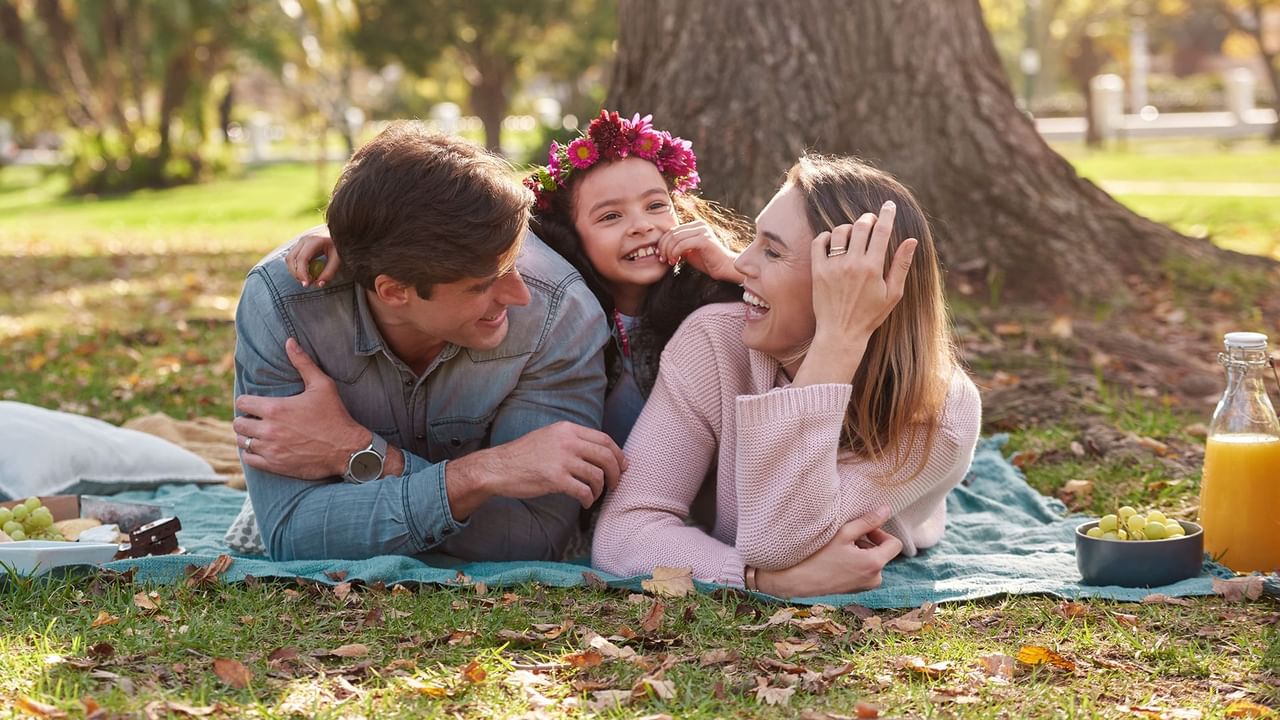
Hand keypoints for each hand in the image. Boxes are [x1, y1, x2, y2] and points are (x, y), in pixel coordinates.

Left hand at [233, 338, 369, 478]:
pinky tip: (261, 449)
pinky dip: (251, 454)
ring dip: (247, 437)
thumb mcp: (322, 385)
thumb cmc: (335, 416)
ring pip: (242, 442)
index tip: (255, 404)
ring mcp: (270, 449)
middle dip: (245, 419)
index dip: (247, 402)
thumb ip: (302, 363)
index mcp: (275, 408)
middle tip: (256, 420)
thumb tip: (289, 341)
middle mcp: (268, 429)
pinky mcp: (275, 465)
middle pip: (238, 423)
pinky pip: (249, 460)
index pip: (242, 403)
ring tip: (258, 434)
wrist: (346, 449)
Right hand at [285, 229, 339, 287]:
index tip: (307, 284)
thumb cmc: (339, 245)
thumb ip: (329, 272)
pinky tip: (307, 273)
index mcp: (314, 240)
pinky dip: (297, 267)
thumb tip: (319, 284)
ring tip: (307, 279)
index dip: (302, 273)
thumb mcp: (338, 258)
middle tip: (307, 284)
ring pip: (289, 259)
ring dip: (295, 271)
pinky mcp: (300, 245)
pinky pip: (293, 258)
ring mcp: (300, 241)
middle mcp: (304, 239)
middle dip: (296, 274)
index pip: (302, 259)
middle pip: (291, 259)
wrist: (339, 232)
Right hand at [445, 421, 627, 518]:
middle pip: (606, 456)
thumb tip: (598, 452)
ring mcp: (561, 460)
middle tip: (615, 484)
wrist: (498, 468)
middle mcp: (567, 441)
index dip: (618, 454)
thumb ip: (571, 440)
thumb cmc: (523, 455)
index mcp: (567, 429)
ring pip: (597, 475)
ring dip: (600, 489)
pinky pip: (584, 491)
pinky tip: (585, 503)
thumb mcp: (549, 437)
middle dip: (616, 473)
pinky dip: (589, 499)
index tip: (623, 465)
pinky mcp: (555, 479)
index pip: (604, 439)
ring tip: (595, 495)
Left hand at [656, 220, 743, 282]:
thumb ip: (677, 246)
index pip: (672, 230)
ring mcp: (702, 231)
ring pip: (675, 238)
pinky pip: (683, 244)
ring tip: (670, 261)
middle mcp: (699, 225)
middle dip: (664, 247)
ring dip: (669, 251)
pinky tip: (675, 261)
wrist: (725, 268)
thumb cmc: (707, 261)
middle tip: (662, 259)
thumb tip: (661, 247)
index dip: (662, 243)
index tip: (660, 255)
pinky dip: (675, 253)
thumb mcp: (688, 252)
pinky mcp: (704, 239)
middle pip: (672, 233)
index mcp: (695, 225)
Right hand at [754, 507, 902, 597]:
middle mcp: (875, 578)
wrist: (799, 580)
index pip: (894, 544)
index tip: (864, 530)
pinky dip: (857, 562)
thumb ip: (868, 521)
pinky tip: (838, 559)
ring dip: (862, 552)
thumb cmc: (819, 555)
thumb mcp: (844, 533)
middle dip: (869, 542)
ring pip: (874, 561)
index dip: (881, 533)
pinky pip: (865, 571)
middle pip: (883, 552)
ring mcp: (866, 586)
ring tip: (841, 548)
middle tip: (848, 537)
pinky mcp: (857, 590)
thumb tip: (887, 510)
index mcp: (875, 564)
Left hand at [792, 202, 916, 386]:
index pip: (882, 231)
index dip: (887, 214)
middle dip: (869, 218)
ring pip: (840, 231)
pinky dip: (826, 236)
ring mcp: (833, 267)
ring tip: (854, 234)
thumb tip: (912, 240)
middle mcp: (852, 264)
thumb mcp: (893, 293)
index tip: (889, 205)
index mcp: (873, 268)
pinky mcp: (817, 271)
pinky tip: (833, 242)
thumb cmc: (870, 315)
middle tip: (872, 220)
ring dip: (849, 227)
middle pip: (861, 226)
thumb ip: (901, 265)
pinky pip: (819, 242)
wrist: (841, 333)